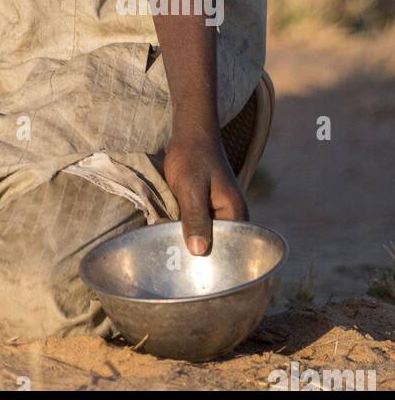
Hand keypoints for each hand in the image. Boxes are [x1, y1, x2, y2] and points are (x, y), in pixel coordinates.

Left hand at [162, 131, 247, 254]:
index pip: (226, 249)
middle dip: (192, 251)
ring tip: (163, 247)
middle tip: (167, 255)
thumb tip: (198, 251)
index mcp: (236, 216)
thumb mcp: (191, 188)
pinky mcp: (204, 211)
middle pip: (213, 246)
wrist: (190, 135)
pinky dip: (181, 229)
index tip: (182, 264)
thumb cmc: (193, 158)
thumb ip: (196, 217)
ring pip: (201, 237)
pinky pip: (194, 227)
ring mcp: (217, 215)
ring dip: (184, 240)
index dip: (207, 260)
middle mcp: (231, 219)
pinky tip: (164, 233)